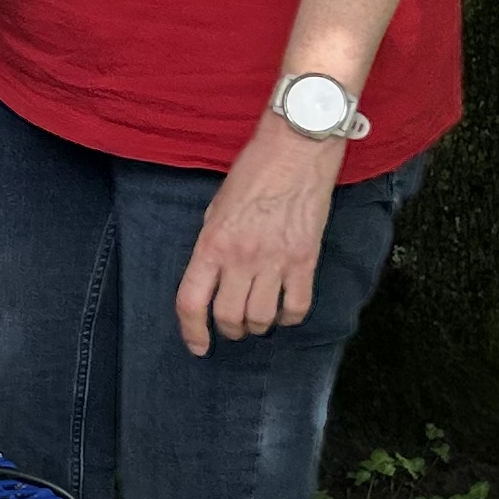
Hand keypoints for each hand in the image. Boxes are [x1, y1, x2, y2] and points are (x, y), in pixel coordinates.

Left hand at [175, 114, 347, 354]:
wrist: (295, 151)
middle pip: (229, 317)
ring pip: (262, 319)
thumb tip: (212, 277)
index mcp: (211, 243)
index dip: (191, 331)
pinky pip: (297, 307)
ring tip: (256, 320)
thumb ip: (212, 245)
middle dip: (228, 330)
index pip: (192, 302)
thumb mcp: (216, 208)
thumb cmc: (252, 173)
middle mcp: (241, 257)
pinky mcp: (306, 261)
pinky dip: (289, 317)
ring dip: (257, 327)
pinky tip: (284, 312)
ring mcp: (276, 261)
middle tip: (230, 328)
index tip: (197, 346)